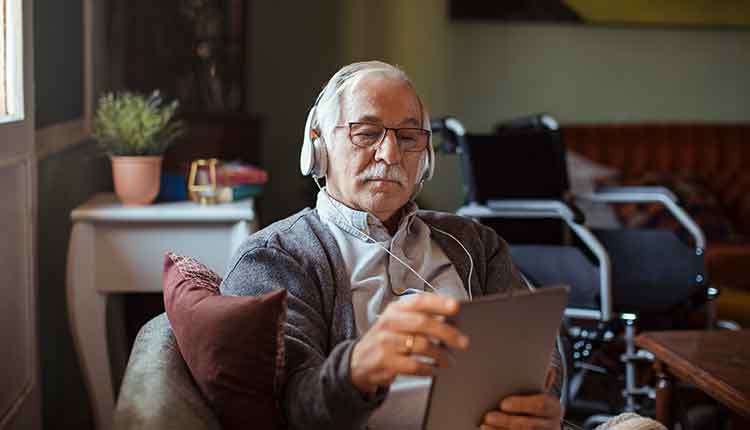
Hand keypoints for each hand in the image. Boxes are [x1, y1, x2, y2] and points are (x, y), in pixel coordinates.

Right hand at [349, 293, 469, 393]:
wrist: (359, 360)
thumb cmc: (387, 339)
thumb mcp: (397, 321)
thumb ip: (419, 317)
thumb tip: (450, 319)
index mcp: (395, 309)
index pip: (419, 302)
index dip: (438, 303)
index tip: (456, 307)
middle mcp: (390, 323)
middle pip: (423, 323)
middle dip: (447, 333)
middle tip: (463, 342)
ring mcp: (386, 342)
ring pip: (422, 345)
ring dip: (442, 354)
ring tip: (450, 360)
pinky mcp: (386, 362)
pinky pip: (415, 365)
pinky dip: (430, 368)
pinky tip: (435, 369)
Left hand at [481, 367, 562, 429]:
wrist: (542, 422)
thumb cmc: (534, 401)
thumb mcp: (538, 390)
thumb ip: (536, 378)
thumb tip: (539, 364)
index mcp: (553, 406)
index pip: (541, 404)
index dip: (522, 404)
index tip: (503, 404)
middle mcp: (552, 424)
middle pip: (530, 424)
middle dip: (508, 421)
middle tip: (488, 416)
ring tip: (485, 425)